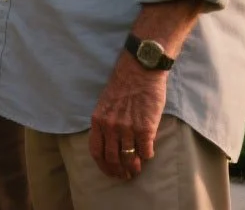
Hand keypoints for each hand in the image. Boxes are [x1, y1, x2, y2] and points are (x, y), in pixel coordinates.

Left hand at [88, 53, 164, 179]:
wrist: (140, 69)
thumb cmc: (123, 84)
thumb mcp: (105, 103)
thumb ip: (105, 122)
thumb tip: (109, 143)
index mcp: (98, 120)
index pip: (96, 152)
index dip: (103, 166)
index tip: (110, 172)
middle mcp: (111, 126)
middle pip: (113, 159)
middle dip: (119, 171)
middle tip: (125, 175)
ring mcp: (128, 128)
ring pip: (130, 158)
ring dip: (134, 167)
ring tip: (137, 169)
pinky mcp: (146, 128)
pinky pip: (146, 151)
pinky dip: (147, 156)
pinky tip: (148, 154)